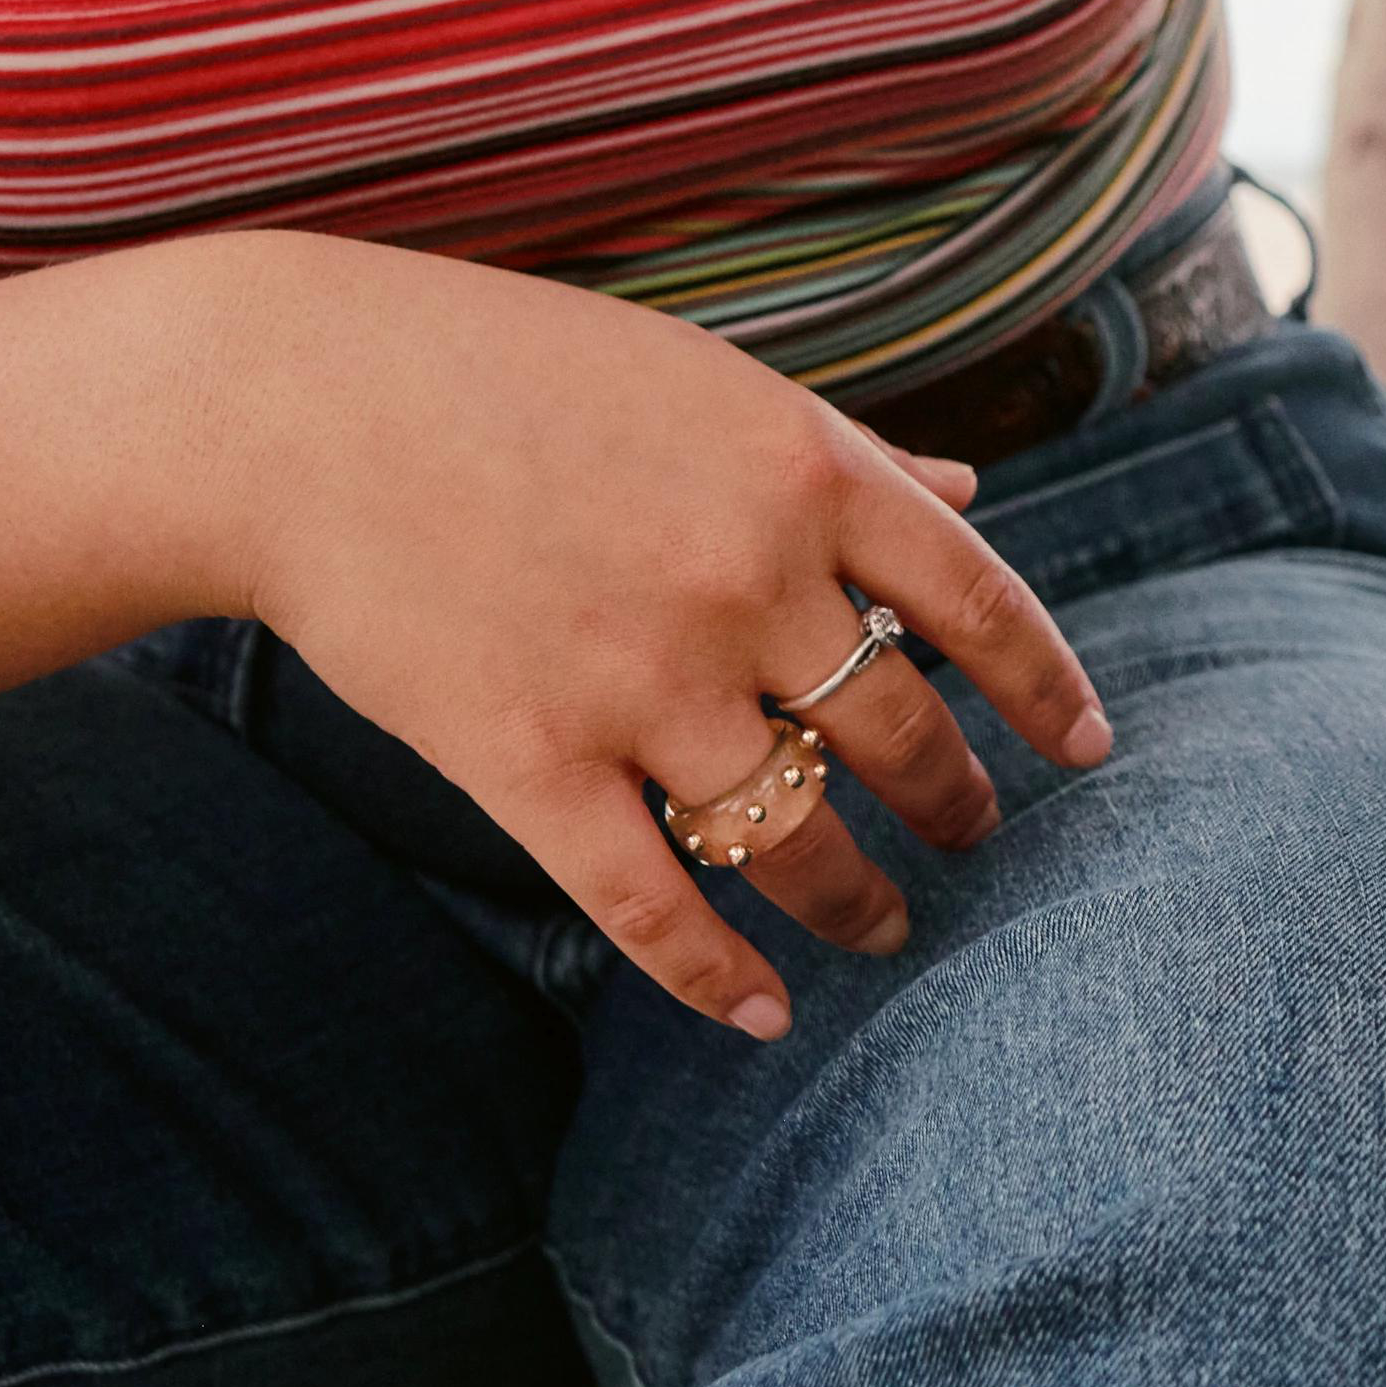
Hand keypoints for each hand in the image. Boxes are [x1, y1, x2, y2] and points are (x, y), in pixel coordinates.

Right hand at [191, 230, 1110, 1035]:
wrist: (295, 405)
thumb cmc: (507, 373)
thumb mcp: (703, 382)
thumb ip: (845, 450)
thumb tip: (972, 500)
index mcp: (802, 470)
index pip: (981, 602)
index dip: (1049, 688)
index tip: (1089, 748)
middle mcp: (745, 580)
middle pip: (902, 732)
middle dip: (954, 802)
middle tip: (972, 836)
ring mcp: (641, 681)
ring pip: (797, 834)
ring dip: (857, 899)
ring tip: (886, 925)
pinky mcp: (531, 762)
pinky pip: (656, 905)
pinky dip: (721, 977)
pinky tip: (763, 1013)